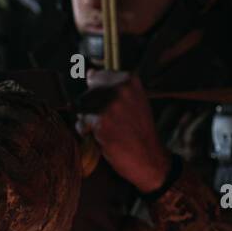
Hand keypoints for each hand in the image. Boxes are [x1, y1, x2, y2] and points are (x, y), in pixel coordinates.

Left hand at [78, 70, 171, 192]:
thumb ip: (112, 87)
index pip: (95, 76)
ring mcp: (110, 106)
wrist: (150, 158)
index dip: (96, 93)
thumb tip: (89, 72)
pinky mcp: (100, 124)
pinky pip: (81, 124)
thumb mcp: (134, 101)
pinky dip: (86, 133)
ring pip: (81, 108)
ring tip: (106, 129)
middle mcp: (120, 89)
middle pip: (86, 93)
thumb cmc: (140, 130)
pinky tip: (103, 138)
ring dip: (87, 120)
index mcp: (129, 80)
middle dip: (89, 107)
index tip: (106, 104)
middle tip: (108, 121)